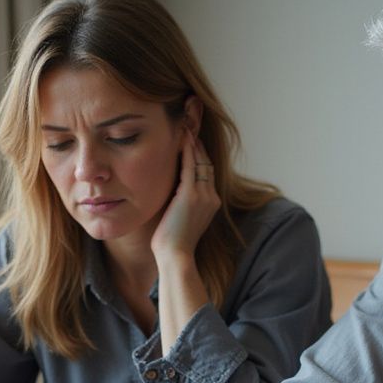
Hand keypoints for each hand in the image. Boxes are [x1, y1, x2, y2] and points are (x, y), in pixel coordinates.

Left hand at [151, 128, 219, 259]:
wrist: (175, 256)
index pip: (207, 172)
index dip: (200, 155)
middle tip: (190, 126)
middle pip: (207, 163)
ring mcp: (203, 195)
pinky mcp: (191, 195)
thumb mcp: (180, 219)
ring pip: (201, 161)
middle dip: (198, 144)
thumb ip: (180, 203)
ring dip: (193, 142)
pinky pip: (191, 166)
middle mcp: (212, 197)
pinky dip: (186, 150)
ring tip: (184, 126)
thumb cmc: (172, 243)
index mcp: (211, 203)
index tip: (191, 140)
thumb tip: (170, 194)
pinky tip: (180, 138)